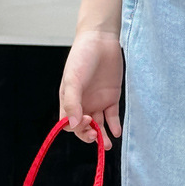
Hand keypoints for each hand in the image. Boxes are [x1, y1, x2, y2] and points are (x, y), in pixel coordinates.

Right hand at [59, 30, 123, 148]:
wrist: (101, 40)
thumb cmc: (82, 57)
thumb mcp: (73, 79)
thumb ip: (72, 102)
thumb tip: (73, 124)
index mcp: (69, 99)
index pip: (69, 123)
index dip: (76, 128)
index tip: (86, 121)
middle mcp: (82, 103)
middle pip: (84, 127)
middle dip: (89, 135)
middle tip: (96, 136)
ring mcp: (97, 101)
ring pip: (98, 125)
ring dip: (102, 136)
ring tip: (107, 145)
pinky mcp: (111, 97)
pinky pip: (112, 116)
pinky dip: (114, 125)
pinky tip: (116, 132)